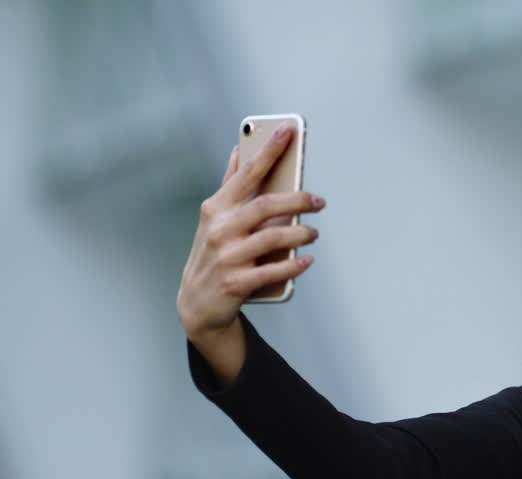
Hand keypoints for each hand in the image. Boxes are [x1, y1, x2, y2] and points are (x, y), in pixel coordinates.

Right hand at [177, 123, 323, 339]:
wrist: (197, 301)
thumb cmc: (213, 252)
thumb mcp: (215, 217)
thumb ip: (231, 185)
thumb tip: (240, 151)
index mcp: (217, 208)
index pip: (247, 173)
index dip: (269, 150)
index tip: (289, 130)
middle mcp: (220, 229)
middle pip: (266, 206)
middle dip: (298, 200)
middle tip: (320, 201)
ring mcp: (227, 257)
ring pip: (274, 238)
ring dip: (301, 235)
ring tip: (314, 234)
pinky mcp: (236, 282)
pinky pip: (273, 271)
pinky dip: (294, 265)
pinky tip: (307, 261)